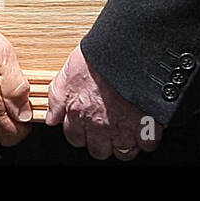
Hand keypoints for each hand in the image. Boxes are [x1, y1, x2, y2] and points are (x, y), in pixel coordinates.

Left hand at [47, 44, 160, 160]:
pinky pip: (146, 145)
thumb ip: (57, 96)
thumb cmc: (99, 55)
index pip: (75, 138)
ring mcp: (122, 128)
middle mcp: (99, 125)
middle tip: (110, 127)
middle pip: (98, 150)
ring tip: (128, 129)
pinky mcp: (145, 126)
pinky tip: (145, 127)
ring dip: (125, 143)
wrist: (128, 48)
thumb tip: (52, 117)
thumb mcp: (68, 70)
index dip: (83, 132)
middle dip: (103, 141)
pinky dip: (147, 138)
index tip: (89, 126)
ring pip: (122, 152)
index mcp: (79, 113)